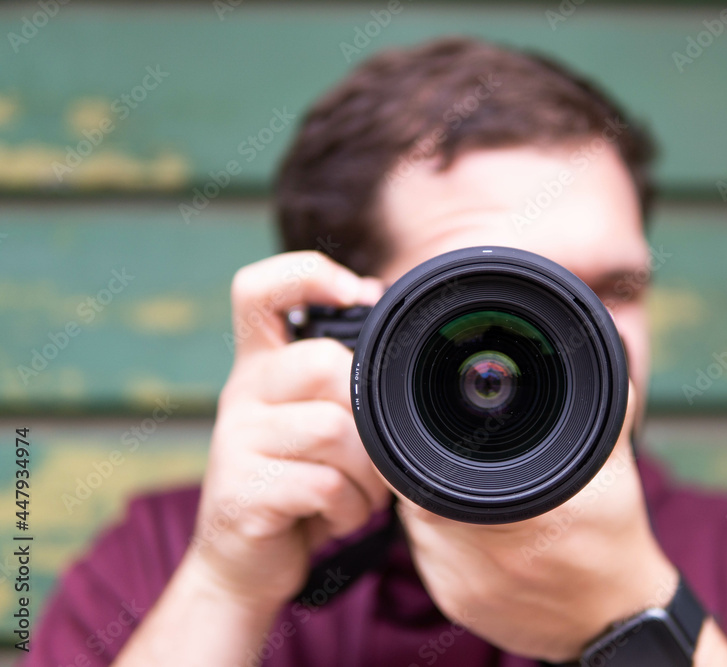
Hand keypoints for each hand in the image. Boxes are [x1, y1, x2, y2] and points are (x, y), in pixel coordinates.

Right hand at [187, 251, 390, 608]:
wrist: (246, 562)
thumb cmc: (301, 480)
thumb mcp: (318, 419)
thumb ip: (341, 375)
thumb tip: (377, 309)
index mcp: (262, 365)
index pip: (259, 290)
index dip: (306, 275)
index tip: (357, 295)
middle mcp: (242, 392)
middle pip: (324, 364)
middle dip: (367, 419)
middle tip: (369, 459)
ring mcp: (236, 441)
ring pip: (332, 430)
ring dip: (365, 476)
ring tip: (354, 494)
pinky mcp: (241, 492)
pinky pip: (325, 485)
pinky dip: (349, 509)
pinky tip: (335, 517)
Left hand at [395, 382, 678, 661]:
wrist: (615, 618)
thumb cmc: (614, 536)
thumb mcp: (614, 466)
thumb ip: (602, 406)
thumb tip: (597, 348)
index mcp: (525, 514)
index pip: (437, 470)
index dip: (427, 444)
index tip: (435, 425)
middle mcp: (487, 554)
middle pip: (419, 493)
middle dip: (429, 467)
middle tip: (451, 452)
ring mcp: (465, 584)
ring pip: (416, 524)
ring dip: (429, 498)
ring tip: (463, 486)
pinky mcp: (454, 602)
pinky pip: (425, 555)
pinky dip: (437, 532)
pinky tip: (469, 524)